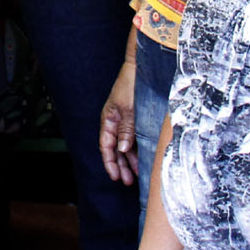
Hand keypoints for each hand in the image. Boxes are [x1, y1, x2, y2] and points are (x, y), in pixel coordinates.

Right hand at [99, 61, 138, 183]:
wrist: (142, 68)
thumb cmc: (131, 84)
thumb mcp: (128, 109)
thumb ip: (125, 130)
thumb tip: (121, 149)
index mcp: (108, 120)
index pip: (105, 146)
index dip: (109, 163)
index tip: (115, 176)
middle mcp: (116, 122)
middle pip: (116, 149)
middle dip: (121, 166)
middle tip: (128, 181)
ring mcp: (127, 121)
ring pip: (126, 146)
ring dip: (131, 160)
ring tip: (137, 175)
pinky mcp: (137, 119)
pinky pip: (136, 138)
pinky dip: (138, 149)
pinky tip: (143, 158)